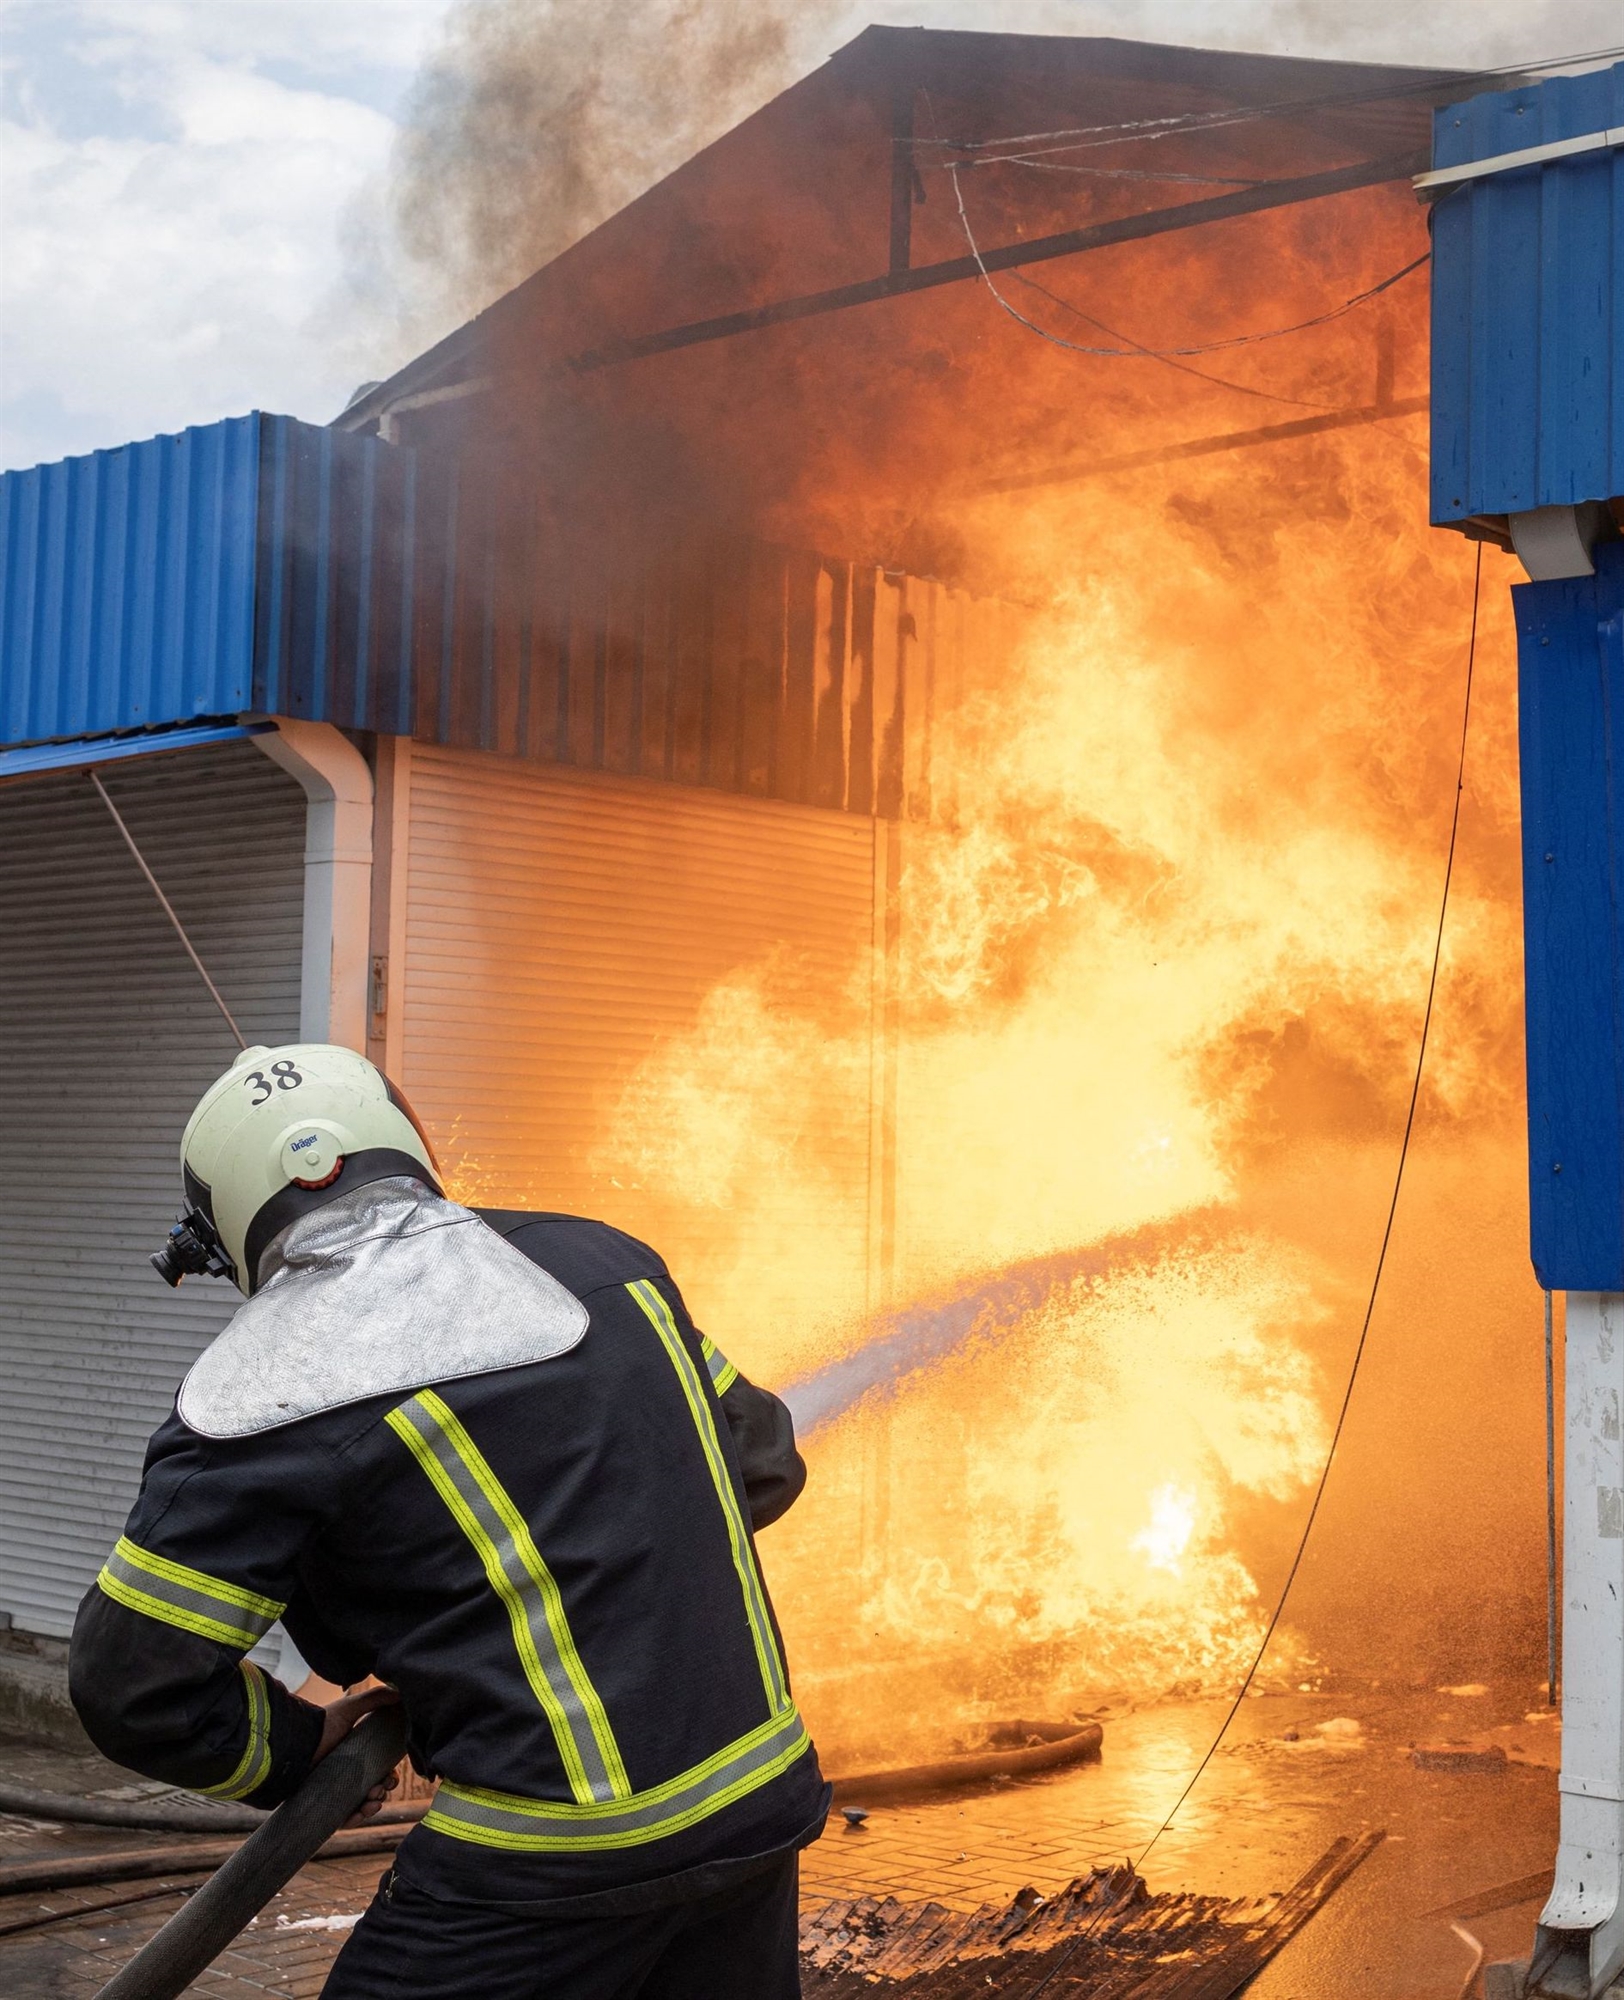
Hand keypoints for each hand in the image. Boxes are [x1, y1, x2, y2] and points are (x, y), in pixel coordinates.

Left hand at [313, 1683, 402, 1822]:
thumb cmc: (319, 1726)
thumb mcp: (349, 1708)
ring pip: (362, 1804)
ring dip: (373, 1805)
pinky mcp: (324, 1805)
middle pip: (374, 1787)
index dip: (389, 1774)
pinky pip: (344, 1818)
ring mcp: (335, 1790)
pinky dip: (356, 1818)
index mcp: (355, 1753)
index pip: (379, 1768)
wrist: (292, 1748)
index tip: (392, 1775)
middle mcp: (346, 1772)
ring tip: (372, 1801)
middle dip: (383, 1790)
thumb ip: (375, 1698)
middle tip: (381, 1788)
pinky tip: (362, 1813)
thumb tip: (401, 1692)